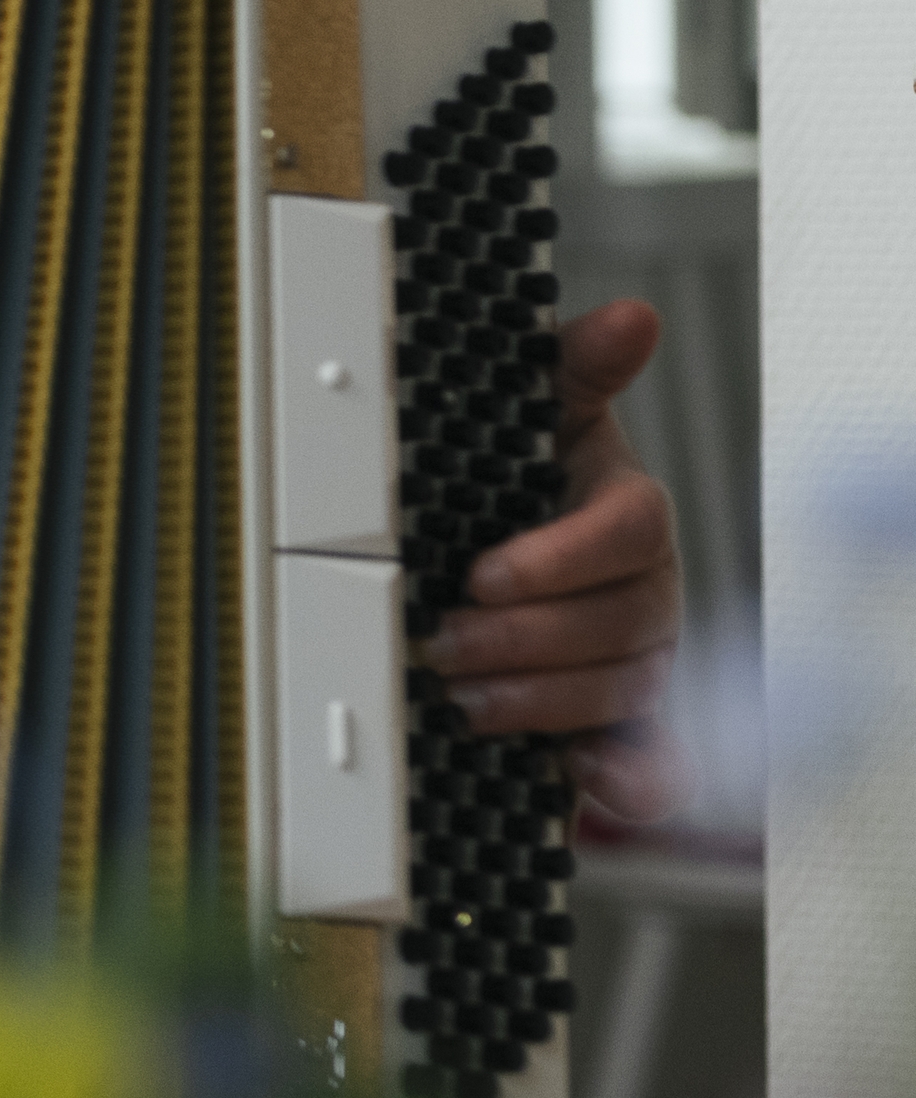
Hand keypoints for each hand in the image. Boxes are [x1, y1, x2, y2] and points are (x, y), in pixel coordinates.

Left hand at [422, 298, 685, 818]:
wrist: (502, 543)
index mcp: (625, 513)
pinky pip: (653, 761)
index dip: (560, 557)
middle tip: (444, 641)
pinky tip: (585, 779)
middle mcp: (642, 589)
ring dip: (542, 702)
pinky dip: (628, 777)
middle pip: (621, 622)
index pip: (627, 532)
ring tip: (461, 695)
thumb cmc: (522, 475)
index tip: (486, 573)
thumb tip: (631, 319)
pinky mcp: (623, 723)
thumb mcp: (536, 412)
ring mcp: (638, 658)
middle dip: (529, 639)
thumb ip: (574, 368)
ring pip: (622, 690)